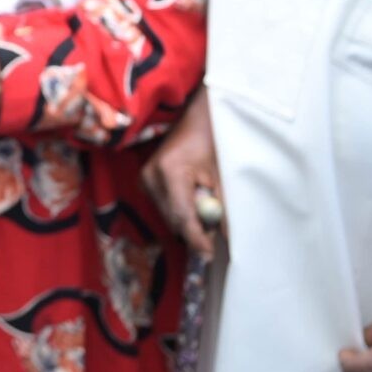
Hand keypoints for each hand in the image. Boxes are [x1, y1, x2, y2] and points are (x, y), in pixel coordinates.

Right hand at [142, 89, 222, 258]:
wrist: (195, 117)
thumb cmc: (212, 140)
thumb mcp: (221, 174)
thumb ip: (222, 206)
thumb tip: (226, 237)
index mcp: (170, 171)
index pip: (182, 215)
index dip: (196, 238)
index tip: (210, 254)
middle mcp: (151, 176)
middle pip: (173, 220)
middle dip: (195, 231)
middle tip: (216, 234)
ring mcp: (145, 178)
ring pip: (169, 216)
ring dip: (189, 220)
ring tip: (206, 205)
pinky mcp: (145, 181)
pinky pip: (165, 207)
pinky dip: (181, 210)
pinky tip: (192, 196)